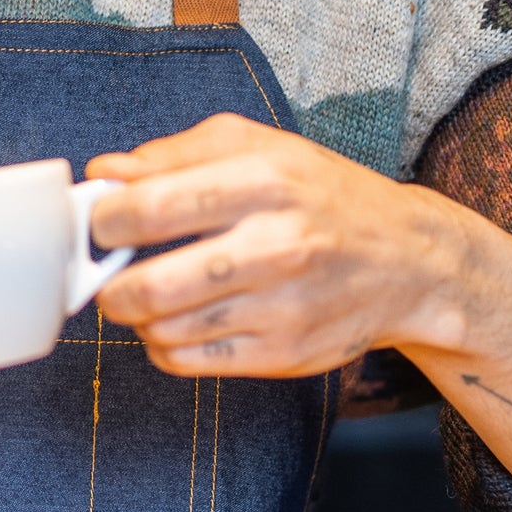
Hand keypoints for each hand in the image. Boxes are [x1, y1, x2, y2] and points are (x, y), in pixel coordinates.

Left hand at [84, 113, 475, 376]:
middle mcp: (276, 245)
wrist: (411, 263)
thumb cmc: (323, 197)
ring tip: (150, 294)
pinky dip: (164, 346)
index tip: (100, 224)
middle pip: (149, 286)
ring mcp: (281, 307)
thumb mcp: (259, 148)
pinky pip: (188, 363)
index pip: (149, 208)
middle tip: (109, 274)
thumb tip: (105, 174)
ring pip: (163, 330)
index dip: (103, 221)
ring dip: (137, 317)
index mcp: (264, 179)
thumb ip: (175, 154)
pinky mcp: (283, 354)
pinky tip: (177, 323)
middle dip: (108, 285)